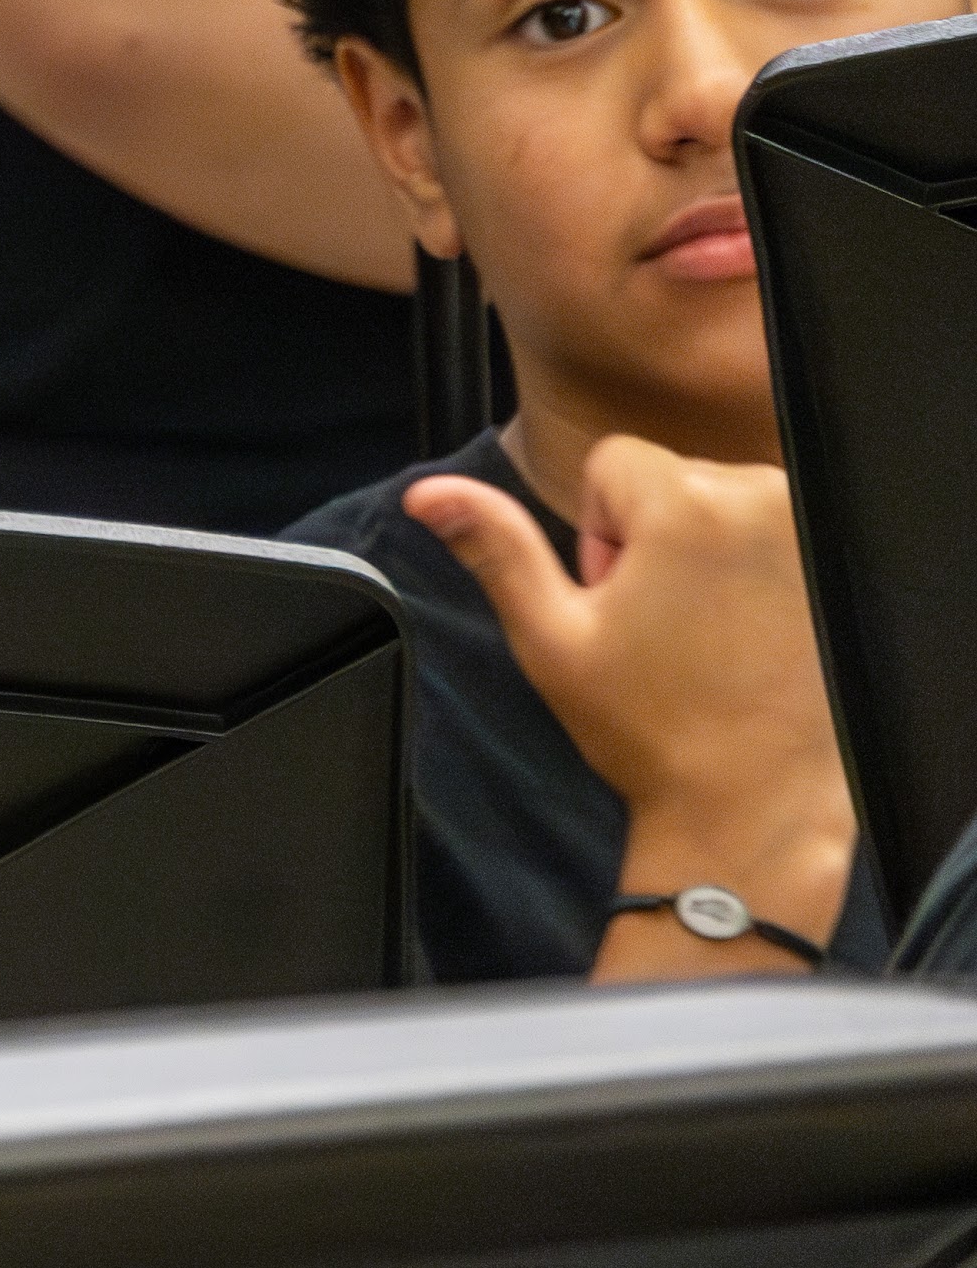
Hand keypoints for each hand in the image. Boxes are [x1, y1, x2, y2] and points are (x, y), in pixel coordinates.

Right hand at [406, 440, 853, 981]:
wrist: (753, 803)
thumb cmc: (650, 728)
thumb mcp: (551, 636)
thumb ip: (494, 547)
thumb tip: (429, 492)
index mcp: (689, 505)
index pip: (612, 463)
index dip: (598, 534)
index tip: (620, 601)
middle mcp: (765, 501)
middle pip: (668, 478)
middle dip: (650, 539)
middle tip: (659, 626)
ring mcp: (811, 535)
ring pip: (718, 503)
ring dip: (699, 554)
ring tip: (700, 634)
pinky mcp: (838, 569)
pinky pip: (770, 534)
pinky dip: (751, 570)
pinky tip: (745, 636)